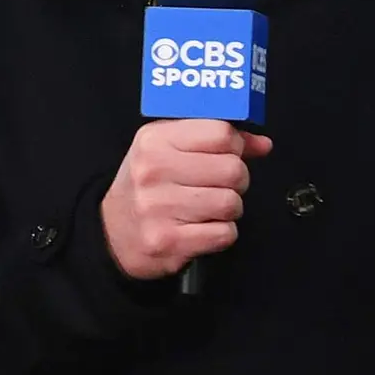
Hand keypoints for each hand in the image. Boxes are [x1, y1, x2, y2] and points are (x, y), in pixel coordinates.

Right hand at [98, 119, 273, 280]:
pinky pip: (224, 234)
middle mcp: (153, 170)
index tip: (227, 154)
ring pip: (231, 203)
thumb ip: (217, 141)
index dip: (235, 145)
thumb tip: (263, 144)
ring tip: (208, 209)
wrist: (112, 234)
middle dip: (235, 180)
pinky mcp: (168, 241)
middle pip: (232, 169)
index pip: (220, 133)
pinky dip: (221, 233)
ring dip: (229, 209)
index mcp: (154, 140)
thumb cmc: (148, 187)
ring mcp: (158, 207)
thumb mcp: (170, 150)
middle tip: (218, 186)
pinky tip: (202, 229)